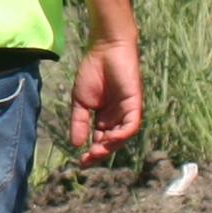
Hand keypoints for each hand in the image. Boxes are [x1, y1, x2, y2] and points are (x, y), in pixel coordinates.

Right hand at [66, 37, 142, 166]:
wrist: (104, 49)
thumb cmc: (92, 71)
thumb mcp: (80, 101)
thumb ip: (79, 122)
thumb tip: (75, 144)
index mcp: (104, 117)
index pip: (100, 140)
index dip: (92, 152)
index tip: (80, 163)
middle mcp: (117, 117)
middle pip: (112, 141)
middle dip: (101, 153)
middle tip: (88, 160)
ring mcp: (127, 111)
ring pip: (123, 136)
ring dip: (111, 146)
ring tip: (97, 152)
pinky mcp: (135, 104)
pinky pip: (132, 125)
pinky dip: (122, 134)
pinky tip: (110, 138)